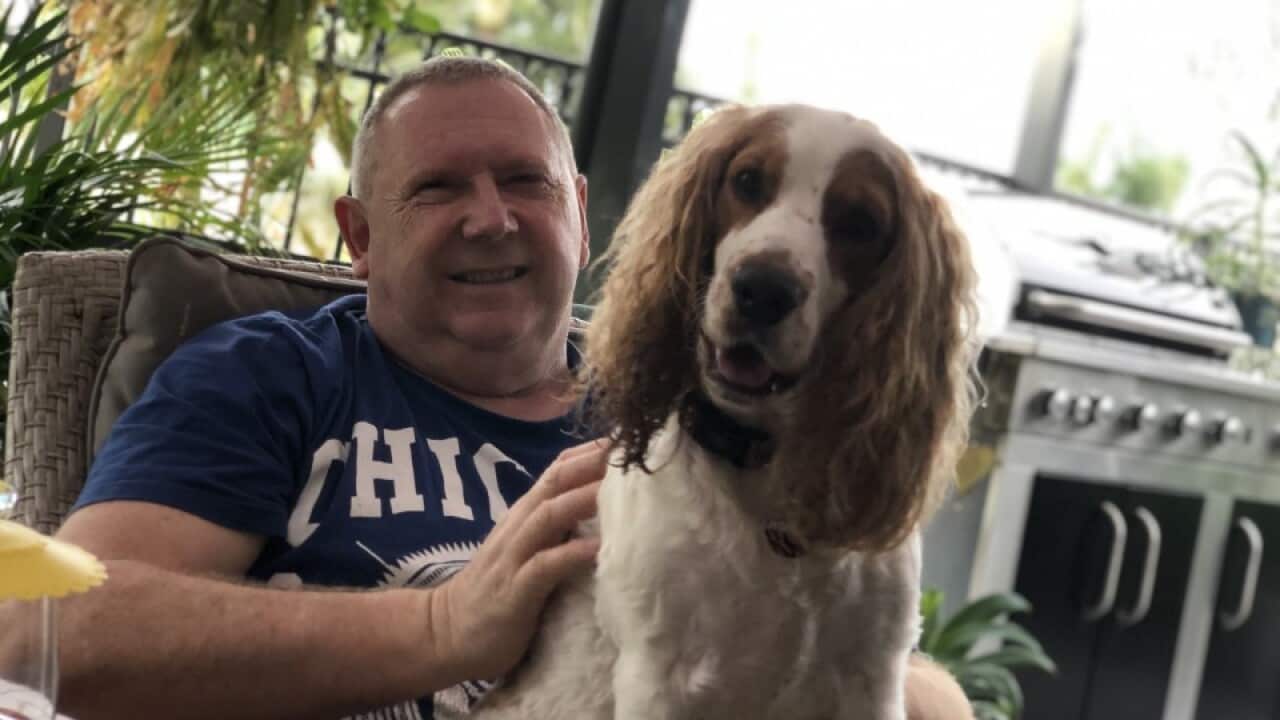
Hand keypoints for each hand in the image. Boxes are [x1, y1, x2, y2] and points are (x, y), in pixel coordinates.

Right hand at [429, 440, 607, 683]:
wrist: (447, 635)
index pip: (558, 470)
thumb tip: (600, 509)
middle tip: (632, 450)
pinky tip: (598, 548)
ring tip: (621, 490)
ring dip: (585, 498)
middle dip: (592, 464)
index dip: (591, 452)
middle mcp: (518, 527)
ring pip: (550, 515)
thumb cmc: (497, 593)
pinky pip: (545, 566)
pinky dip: (572, 554)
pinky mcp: (514, 591)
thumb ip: (555, 528)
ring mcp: (514, 557)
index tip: (627, 439)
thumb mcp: (528, 550)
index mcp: (524, 515)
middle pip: (556, 482)